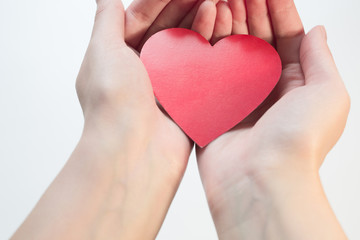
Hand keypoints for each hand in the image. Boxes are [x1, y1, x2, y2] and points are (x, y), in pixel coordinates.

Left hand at [12, 0, 217, 238]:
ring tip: (217, 3)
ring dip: (200, 23)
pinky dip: (209, 48)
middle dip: (184, 7)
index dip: (159, 0)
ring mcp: (166, 85)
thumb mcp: (102, 52)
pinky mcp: (187, 99)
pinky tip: (221, 28)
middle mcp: (143, 71)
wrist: (133, 152)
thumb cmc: (112, 102)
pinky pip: (200, 68)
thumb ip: (107, 21)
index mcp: (119, 58)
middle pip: (166, 30)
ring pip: (186, 47)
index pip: (140, 19)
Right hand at [195, 0, 349, 238]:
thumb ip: (320, 58)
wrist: (261, 179)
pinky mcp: (211, 107)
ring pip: (231, 51)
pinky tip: (205, 25)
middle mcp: (266, 89)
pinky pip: (208, 71)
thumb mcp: (329, 93)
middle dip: (249, 13)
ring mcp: (237, 97)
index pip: (286, 38)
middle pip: (256, 41)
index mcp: (296, 85)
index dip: (277, 11)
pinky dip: (207, 47)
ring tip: (221, 1)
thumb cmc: (300, 139)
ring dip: (227, 24)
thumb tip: (317, 30)